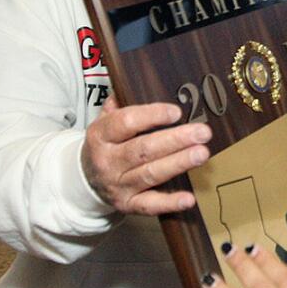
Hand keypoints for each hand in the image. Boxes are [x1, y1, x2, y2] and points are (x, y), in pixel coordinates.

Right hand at [80, 96, 210, 215]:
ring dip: (178, 163)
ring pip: (150, 174)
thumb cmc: (105, 145)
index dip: (151, 116)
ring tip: (202, 153)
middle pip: (143, 149)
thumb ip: (120, 104)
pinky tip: (189, 198)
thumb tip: (136, 82)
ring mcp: (117, 185)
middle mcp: (107, 161)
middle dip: (175, 140)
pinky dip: (169, 203)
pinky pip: (149, 205)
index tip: (176, 111)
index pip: (125, 123)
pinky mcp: (127, 204)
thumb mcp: (104, 122)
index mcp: (100, 135)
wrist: (84, 180)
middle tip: (202, 132)